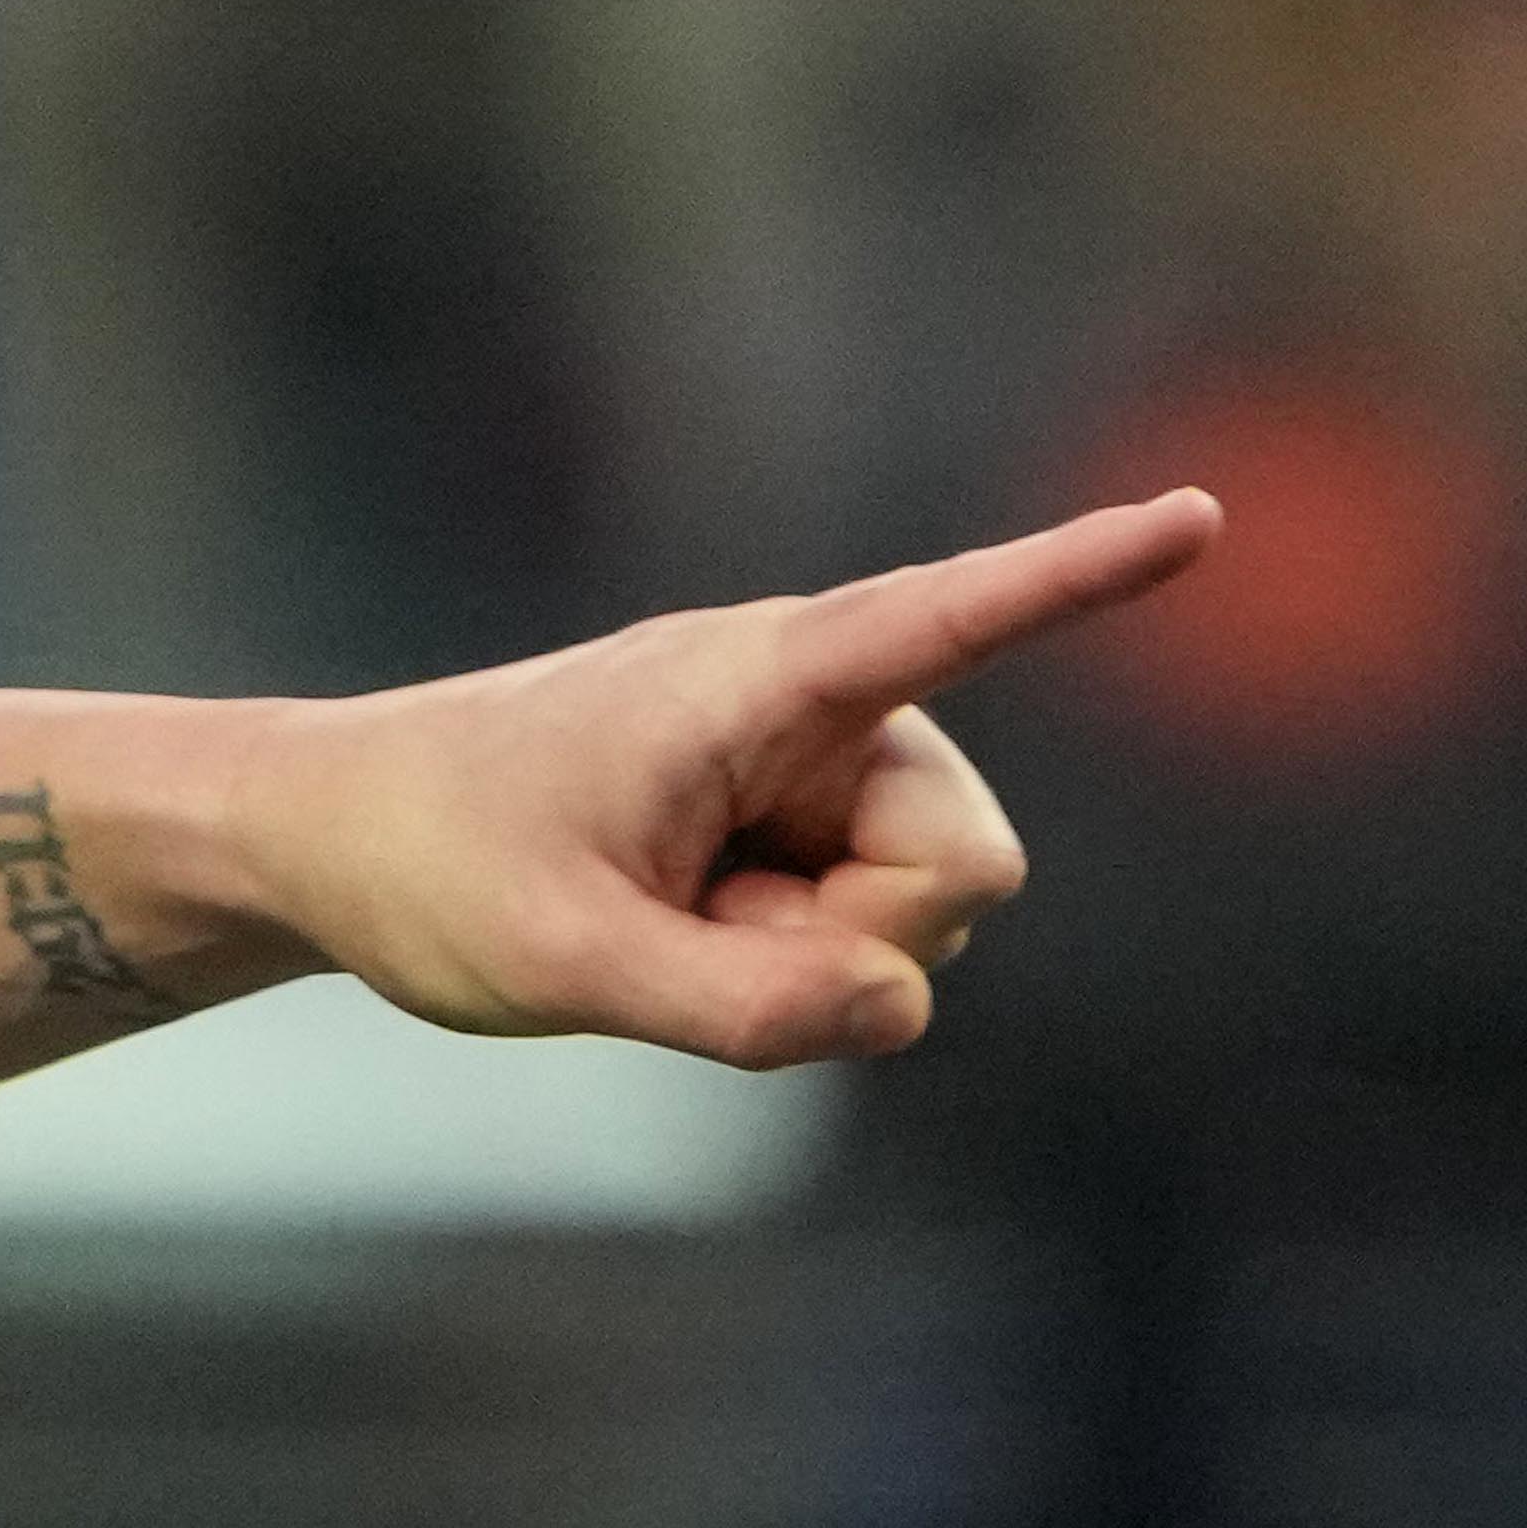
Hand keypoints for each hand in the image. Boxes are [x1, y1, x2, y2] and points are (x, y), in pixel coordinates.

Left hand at [237, 494, 1219, 1068]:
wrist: (330, 839)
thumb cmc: (430, 869)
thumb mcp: (564, 963)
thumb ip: (734, 1006)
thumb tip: (896, 1010)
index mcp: (755, 681)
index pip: (945, 619)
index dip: (1078, 577)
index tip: (1198, 517)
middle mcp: (813, 705)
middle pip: (962, 865)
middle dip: (857, 935)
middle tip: (685, 930)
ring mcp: (812, 767)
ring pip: (922, 913)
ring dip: (809, 953)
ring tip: (663, 918)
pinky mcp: (798, 823)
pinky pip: (863, 931)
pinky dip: (786, 958)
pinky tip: (681, 927)